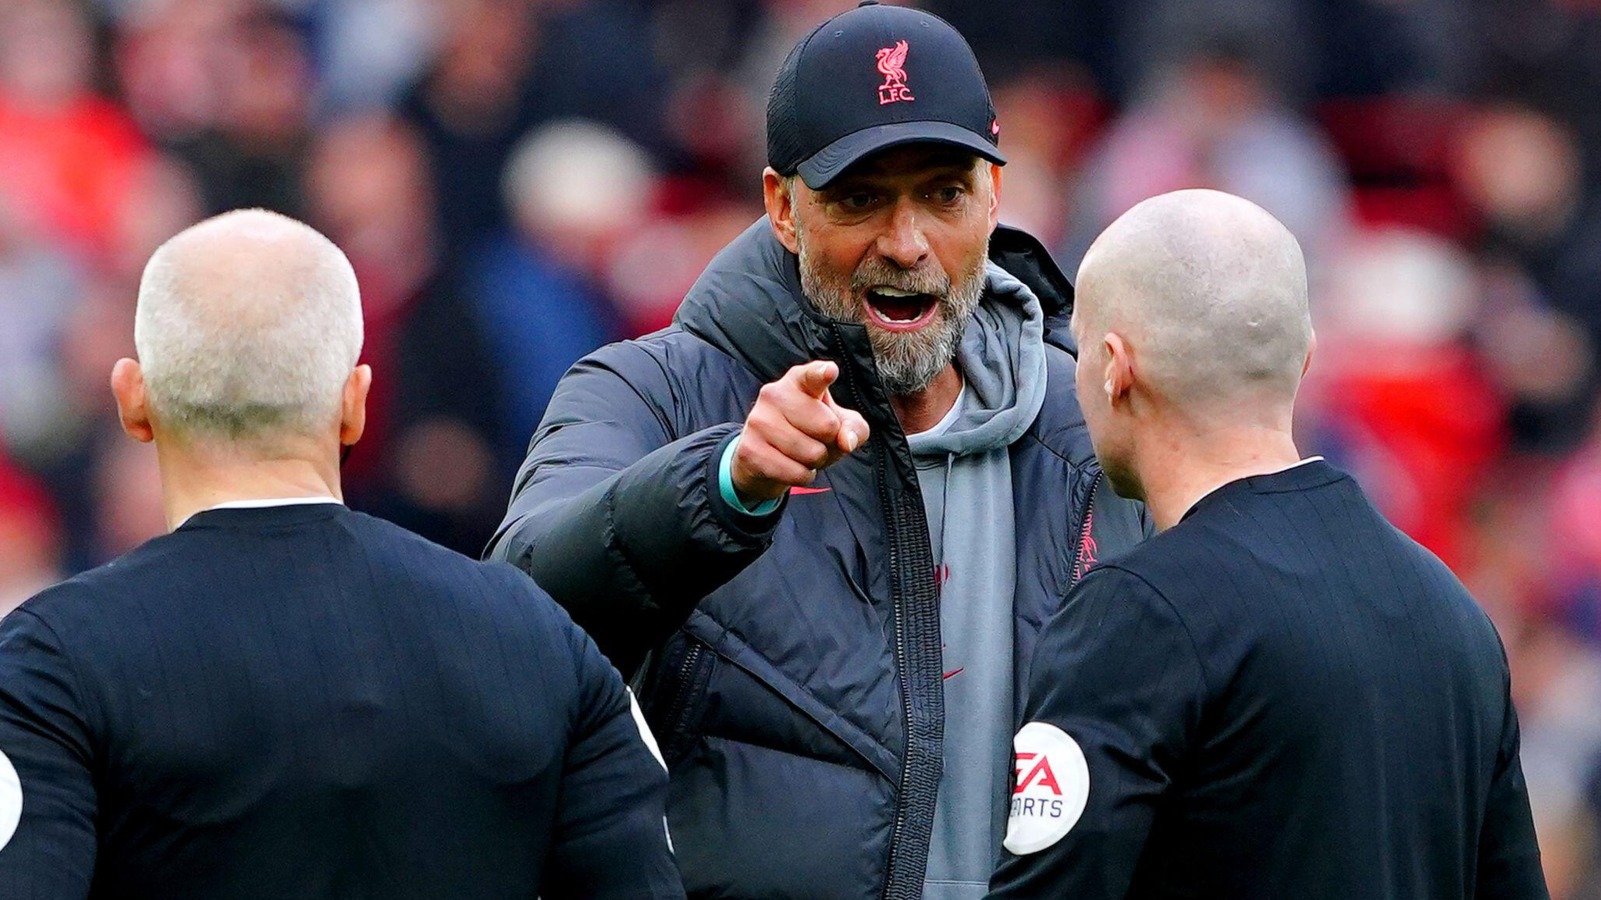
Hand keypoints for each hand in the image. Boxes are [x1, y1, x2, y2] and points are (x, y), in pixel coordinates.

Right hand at [731, 361, 870, 505]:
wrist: (765, 456)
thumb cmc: (810, 432)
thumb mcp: (839, 425)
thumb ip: (854, 428)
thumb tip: (846, 442)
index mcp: (799, 380)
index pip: (813, 375)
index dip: (823, 374)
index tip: (830, 372)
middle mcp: (775, 394)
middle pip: (827, 427)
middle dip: (829, 442)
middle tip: (815, 439)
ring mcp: (759, 421)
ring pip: (812, 454)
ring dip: (816, 461)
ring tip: (802, 452)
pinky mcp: (750, 449)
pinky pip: (795, 473)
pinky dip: (802, 476)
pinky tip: (791, 466)